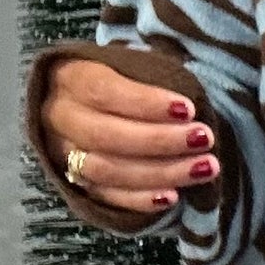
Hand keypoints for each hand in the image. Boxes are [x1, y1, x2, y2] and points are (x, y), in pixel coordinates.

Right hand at [39, 56, 221, 215]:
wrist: (80, 104)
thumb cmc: (119, 79)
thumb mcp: (128, 64)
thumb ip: (150, 76)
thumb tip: (188, 103)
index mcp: (70, 78)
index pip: (103, 91)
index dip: (146, 103)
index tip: (188, 109)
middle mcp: (60, 118)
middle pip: (106, 136)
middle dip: (160, 140)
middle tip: (203, 139)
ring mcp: (62, 155)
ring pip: (106, 170)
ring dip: (159, 173)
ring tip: (204, 167)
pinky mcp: (74, 184)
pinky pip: (106, 197)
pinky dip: (139, 200)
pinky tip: (173, 196)